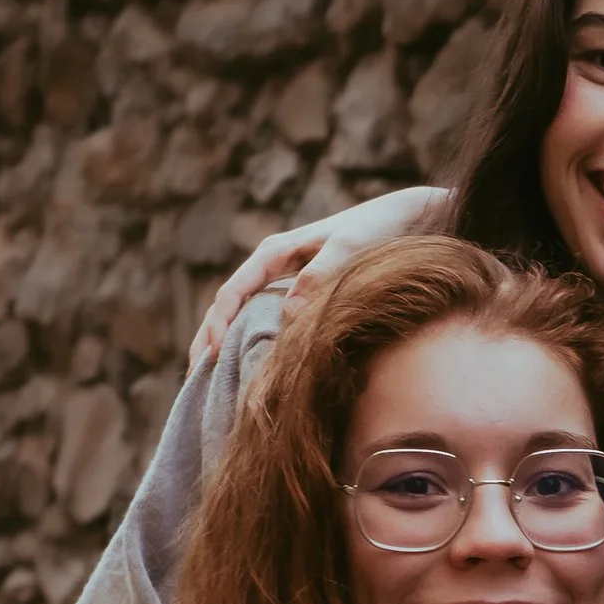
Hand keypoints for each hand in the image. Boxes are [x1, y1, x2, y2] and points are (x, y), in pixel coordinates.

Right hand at [188, 187, 435, 369]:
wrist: (407, 217)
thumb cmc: (378, 227)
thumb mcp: (351, 247)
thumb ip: (320, 276)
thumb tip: (289, 314)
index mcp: (275, 252)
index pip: (234, 291)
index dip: (219, 324)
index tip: (213, 355)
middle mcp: (273, 267)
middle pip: (227, 307)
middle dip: (208, 341)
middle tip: (196, 381)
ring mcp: (285, 283)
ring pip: (243, 318)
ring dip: (226, 347)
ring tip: (211, 385)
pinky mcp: (301, 298)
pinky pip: (268, 324)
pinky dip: (254, 347)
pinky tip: (254, 374)